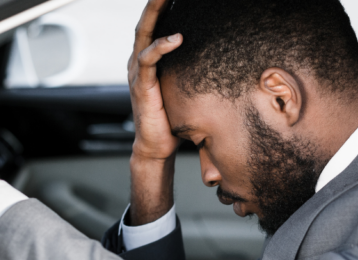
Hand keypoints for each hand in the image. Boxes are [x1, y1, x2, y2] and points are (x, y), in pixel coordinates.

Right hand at [128, 0, 182, 160]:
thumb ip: (190, 72)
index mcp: (148, 61)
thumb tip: (219, 61)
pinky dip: (161, 46)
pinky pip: (148, 60)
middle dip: (156, 3)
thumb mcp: (183, 89)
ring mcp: (137, 73)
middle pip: (145, 23)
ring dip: (155, 13)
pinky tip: (176, 38)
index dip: (161, 8)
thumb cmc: (172, 119)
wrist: (156, 147)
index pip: (153, 26)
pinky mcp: (141, 86)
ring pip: (143, 34)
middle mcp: (139, 62)